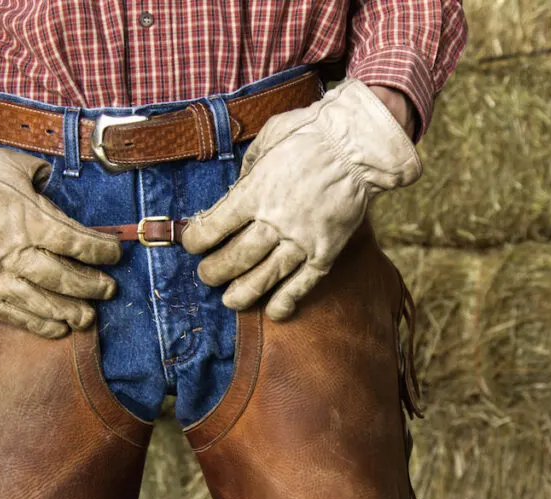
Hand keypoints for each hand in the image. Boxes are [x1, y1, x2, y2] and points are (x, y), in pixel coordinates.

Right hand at [0, 127, 122, 337]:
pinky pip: (14, 314)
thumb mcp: (13, 165)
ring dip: (71, 312)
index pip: (76, 242)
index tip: (115, 254)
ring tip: (89, 317)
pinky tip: (58, 328)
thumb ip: (42, 180)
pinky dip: (38, 324)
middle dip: (93, 286)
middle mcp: (14, 250)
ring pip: (42, 302)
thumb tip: (57, 186)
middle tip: (109, 290)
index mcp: (27, 217)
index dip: (101, 251)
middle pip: (64, 277)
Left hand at [182, 79, 421, 320]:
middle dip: (214, 272)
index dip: (196, 240)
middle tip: (207, 275)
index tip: (192, 244)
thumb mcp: (268, 139)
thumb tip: (238, 186)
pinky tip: (274, 311)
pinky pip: (304, 283)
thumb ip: (249, 167)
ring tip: (230, 300)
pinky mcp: (326, 251)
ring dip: (243, 293)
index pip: (213, 227)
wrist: (358, 144)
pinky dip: (287, 300)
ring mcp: (301, 239)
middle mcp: (274, 220)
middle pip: (235, 258)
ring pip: (265, 277)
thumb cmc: (311, 134)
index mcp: (254, 192)